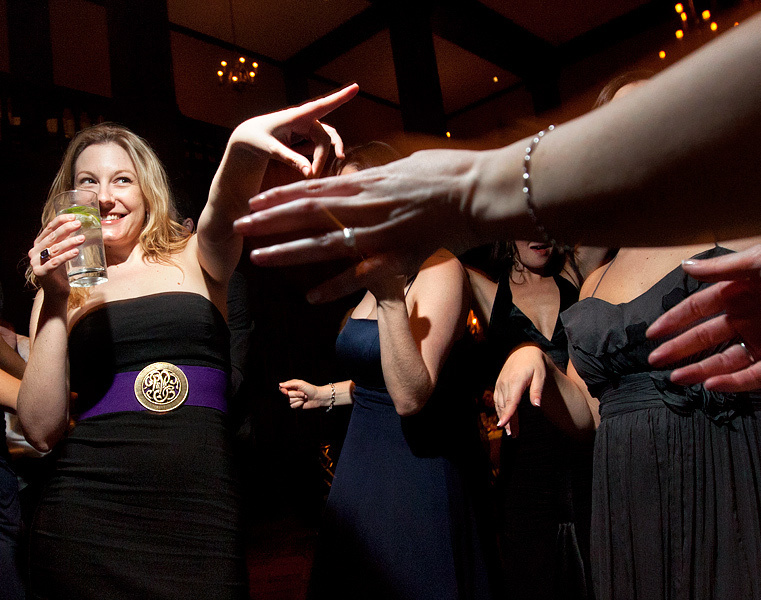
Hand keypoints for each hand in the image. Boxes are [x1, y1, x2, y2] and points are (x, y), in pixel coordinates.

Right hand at [28, 213, 84, 298]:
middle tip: (79, 224)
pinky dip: (66, 256)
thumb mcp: (62, 254)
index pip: (48, 228)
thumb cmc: (61, 271)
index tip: (73, 216)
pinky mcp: (41, 273)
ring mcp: (36, 262)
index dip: (60, 221)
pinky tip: (76, 251)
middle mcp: (35, 252)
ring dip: (69, 242)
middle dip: (66, 229)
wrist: (56, 292)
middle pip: (52, 237)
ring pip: (54, 249)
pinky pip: (55, 262)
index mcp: (39, 244)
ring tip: (82, 238)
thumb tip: (79, 226)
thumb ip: (65, 242)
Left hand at [228, 84, 357, 177]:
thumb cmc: (258, 139)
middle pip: (325, 137)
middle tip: (313, 176)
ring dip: (324, 156)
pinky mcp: (308, 134)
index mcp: (297, 115)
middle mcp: (306, 118)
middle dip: (322, 157)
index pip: (322, 105)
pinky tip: (304, 163)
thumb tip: (311, 174)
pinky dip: (316, 156)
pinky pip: (320, 145)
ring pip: (326, 140)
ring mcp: (308, 126)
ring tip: (315, 174)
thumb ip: (292, 160)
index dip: (340, 98)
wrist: (250, 137)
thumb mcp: (272, 150)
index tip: (356, 87)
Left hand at [233, 148, 485, 300]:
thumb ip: (380, 179)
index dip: (280, 194)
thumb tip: (364, 178)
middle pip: (306, 214)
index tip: (255, 199)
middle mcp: (365, 207)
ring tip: (258, 258)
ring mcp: (378, 234)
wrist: (478, 192)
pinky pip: (359, 276)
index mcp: (367, 183)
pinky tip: (309, 297)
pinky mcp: (397, 257)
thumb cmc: (449, 173)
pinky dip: (334, 287)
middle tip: (239, 224)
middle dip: (269, 220)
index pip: (313, 187)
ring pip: (323, 245)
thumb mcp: (406, 167)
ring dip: (288, 253)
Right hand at [279, 379, 328, 408]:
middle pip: (286, 395)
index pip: (281, 388)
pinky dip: (299, 404)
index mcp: (291, 386)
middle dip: (296, 394)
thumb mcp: (300, 383)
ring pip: (290, 401)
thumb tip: (280, 384)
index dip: (282, 390)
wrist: (317, 397)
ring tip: (304, 397)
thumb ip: (290, 384)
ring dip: (298, 399)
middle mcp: (291, 393)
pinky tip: (303, 402)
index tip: (286, 392)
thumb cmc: (310, 388)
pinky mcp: (295, 406)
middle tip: (303, 393)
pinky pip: (293, 406)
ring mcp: (293, 400)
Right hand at [493, 343, 545, 436]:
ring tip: (510, 432)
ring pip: (500, 405)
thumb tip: (537, 406)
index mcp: (516, 381)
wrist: (524, 352)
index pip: (511, 401)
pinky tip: (505, 420)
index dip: (507, 414)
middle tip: (513, 436)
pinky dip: (501, 411)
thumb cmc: (535, 365)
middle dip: (507, 422)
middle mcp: (505, 383)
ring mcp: (500, 384)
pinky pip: (497, 401)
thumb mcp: (541, 376)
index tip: (503, 425)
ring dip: (504, 418)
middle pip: (505, 406)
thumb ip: (537, 390)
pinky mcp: (498, 385)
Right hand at [646, 243, 760, 391]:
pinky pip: (753, 377)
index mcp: (741, 292)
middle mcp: (750, 318)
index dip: (675, 320)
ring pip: (725, 360)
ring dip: (700, 369)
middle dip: (679, 348)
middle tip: (655, 360)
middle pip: (706, 337)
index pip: (699, 308)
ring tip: (676, 377)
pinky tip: (712, 384)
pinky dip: (732, 383)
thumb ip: (722, 269)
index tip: (653, 333)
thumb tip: (685, 267)